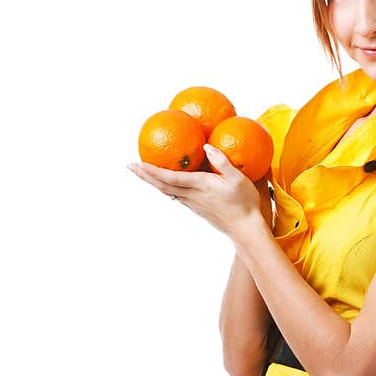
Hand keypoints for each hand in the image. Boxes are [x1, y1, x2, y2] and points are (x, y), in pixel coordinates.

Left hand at [128, 144, 269, 240]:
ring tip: (143, 172)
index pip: (170, 178)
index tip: (138, 164)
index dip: (153, 171)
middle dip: (145, 176)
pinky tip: (166, 182)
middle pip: (162, 185)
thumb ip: (222, 162)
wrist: (245, 229)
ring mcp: (193, 204)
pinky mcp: (196, 208)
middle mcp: (191, 196)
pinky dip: (165, 187)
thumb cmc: (244, 203)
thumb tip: (206, 147)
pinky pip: (175, 195)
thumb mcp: (238, 179)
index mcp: (199, 186)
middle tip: (130, 165)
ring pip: (167, 191)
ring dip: (153, 181)